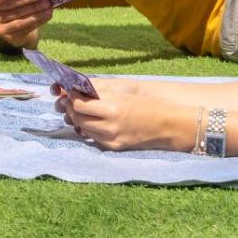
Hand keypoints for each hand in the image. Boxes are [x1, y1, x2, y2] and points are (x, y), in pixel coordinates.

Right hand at [0, 0, 52, 47]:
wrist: (10, 31)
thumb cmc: (13, 12)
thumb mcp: (11, 4)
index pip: (9, 2)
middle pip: (16, 12)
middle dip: (33, 7)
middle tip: (46, 2)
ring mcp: (1, 30)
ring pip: (22, 22)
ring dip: (37, 15)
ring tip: (49, 10)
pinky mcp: (11, 39)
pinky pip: (26, 29)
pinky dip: (38, 23)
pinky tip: (46, 17)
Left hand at [55, 89, 187, 151]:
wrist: (167, 126)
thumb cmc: (147, 105)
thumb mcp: (123, 95)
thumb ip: (100, 95)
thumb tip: (79, 91)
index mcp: (113, 108)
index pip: (80, 104)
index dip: (72, 96)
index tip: (70, 90)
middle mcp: (110, 126)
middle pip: (77, 118)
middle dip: (71, 108)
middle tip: (70, 100)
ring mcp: (111, 139)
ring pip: (83, 129)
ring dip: (78, 119)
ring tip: (80, 110)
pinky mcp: (113, 147)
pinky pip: (93, 137)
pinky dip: (88, 128)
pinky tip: (91, 121)